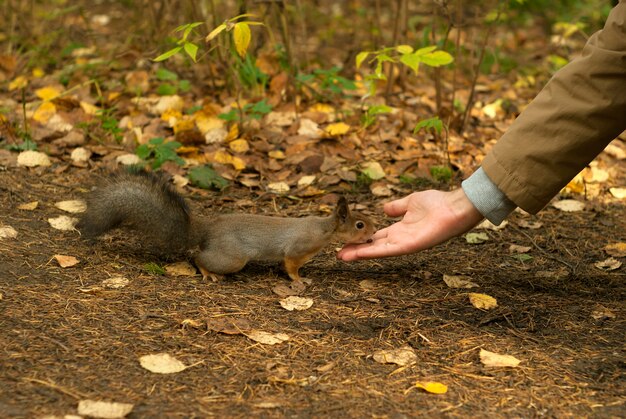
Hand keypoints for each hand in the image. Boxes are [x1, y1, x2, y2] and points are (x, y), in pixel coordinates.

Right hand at [337, 188, 483, 260]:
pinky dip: (373, 252)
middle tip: (338, 254)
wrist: (455, 207)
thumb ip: (397, 207)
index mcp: (400, 229)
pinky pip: (388, 250)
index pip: (376, 236)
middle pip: (374, 246)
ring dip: (360, 254)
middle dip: (356, 250)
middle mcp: (400, 238)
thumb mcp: (411, 202)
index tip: (346, 241)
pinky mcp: (410, 245)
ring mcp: (405, 243)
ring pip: (378, 250)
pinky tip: (359, 253)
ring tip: (342, 256)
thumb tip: (384, 208)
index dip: (362, 239)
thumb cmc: (438, 203)